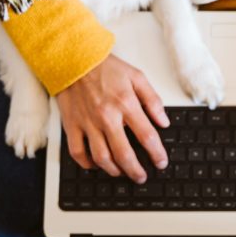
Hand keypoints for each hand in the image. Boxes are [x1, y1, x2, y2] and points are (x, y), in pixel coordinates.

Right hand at [56, 54, 169, 181]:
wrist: (75, 59)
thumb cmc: (106, 68)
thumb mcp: (137, 77)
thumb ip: (152, 100)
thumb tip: (163, 122)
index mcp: (126, 104)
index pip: (146, 135)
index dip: (157, 153)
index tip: (161, 162)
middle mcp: (107, 117)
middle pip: (124, 153)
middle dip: (136, 170)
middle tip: (142, 177)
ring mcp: (88, 123)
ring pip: (101, 157)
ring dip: (114, 170)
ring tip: (122, 173)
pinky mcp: (72, 125)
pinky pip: (78, 152)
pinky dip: (87, 163)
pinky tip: (96, 165)